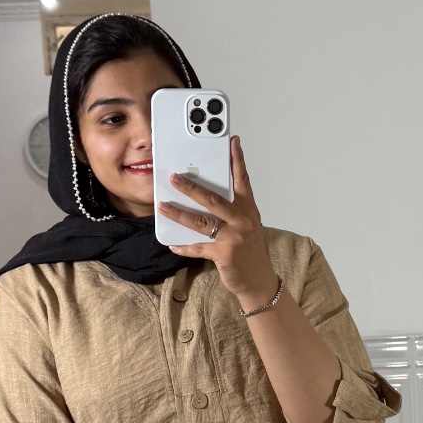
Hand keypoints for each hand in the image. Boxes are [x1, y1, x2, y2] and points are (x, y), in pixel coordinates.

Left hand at [159, 134, 278, 305]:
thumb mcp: (246, 226)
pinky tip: (173, 244)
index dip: (237, 160)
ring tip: (163, 207)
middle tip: (174, 177)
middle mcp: (242, 220)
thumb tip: (202, 199)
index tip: (232, 142)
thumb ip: (230, 211)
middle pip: (214, 199)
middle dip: (191, 188)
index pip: (242, 180)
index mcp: (248, 209)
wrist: (258, 280)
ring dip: (179, 214)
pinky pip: (198, 248)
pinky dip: (184, 246)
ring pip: (201, 222)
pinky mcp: (224, 254)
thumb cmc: (249, 251)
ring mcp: (234, 237)